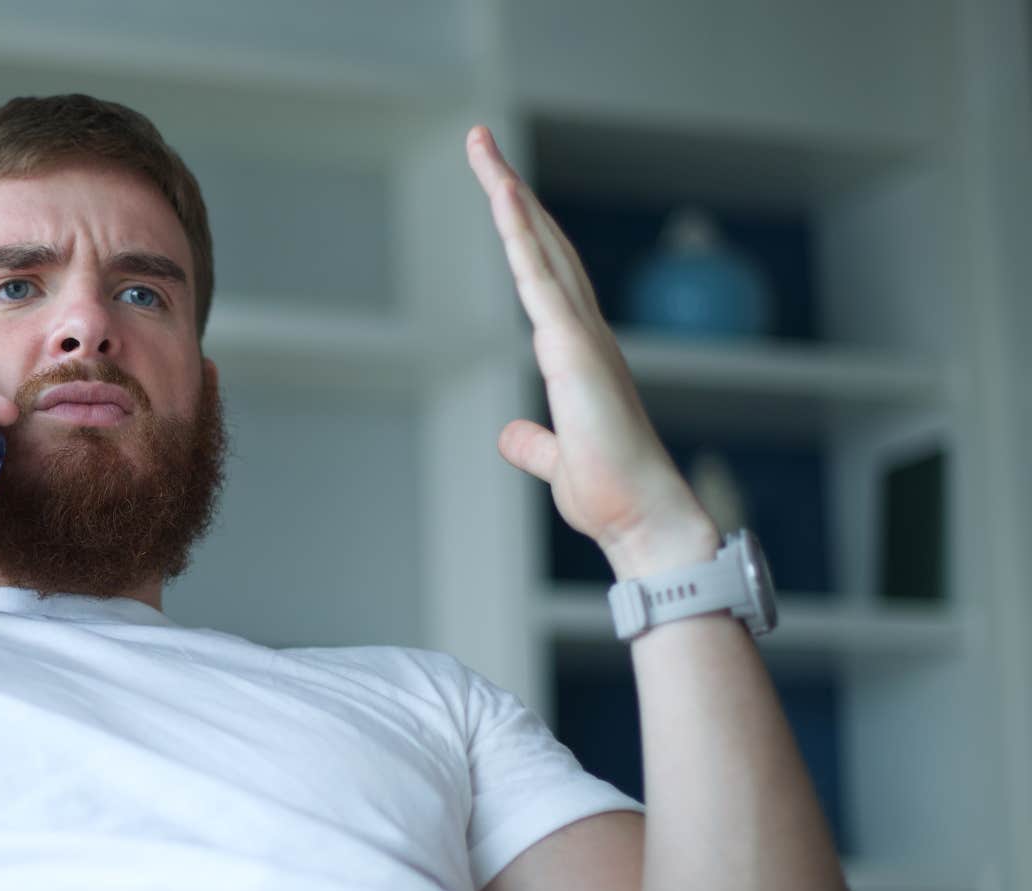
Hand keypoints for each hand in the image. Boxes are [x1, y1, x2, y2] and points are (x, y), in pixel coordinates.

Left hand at [465, 126, 718, 579]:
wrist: (642, 519)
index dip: (521, 227)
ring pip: (541, 245)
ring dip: (510, 193)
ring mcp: (582, 334)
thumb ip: (535, 444)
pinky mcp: (575, 348)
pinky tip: (505, 195)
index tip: (498, 188)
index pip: (543, 272)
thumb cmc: (609, 493)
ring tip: (481, 146)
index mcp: (578, 349)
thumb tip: (512, 437)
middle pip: (542, 241)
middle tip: (479, 140)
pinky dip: (522, 234)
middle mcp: (583, 330)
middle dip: (508, 188)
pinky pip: (542, 279)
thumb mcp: (556, 461)